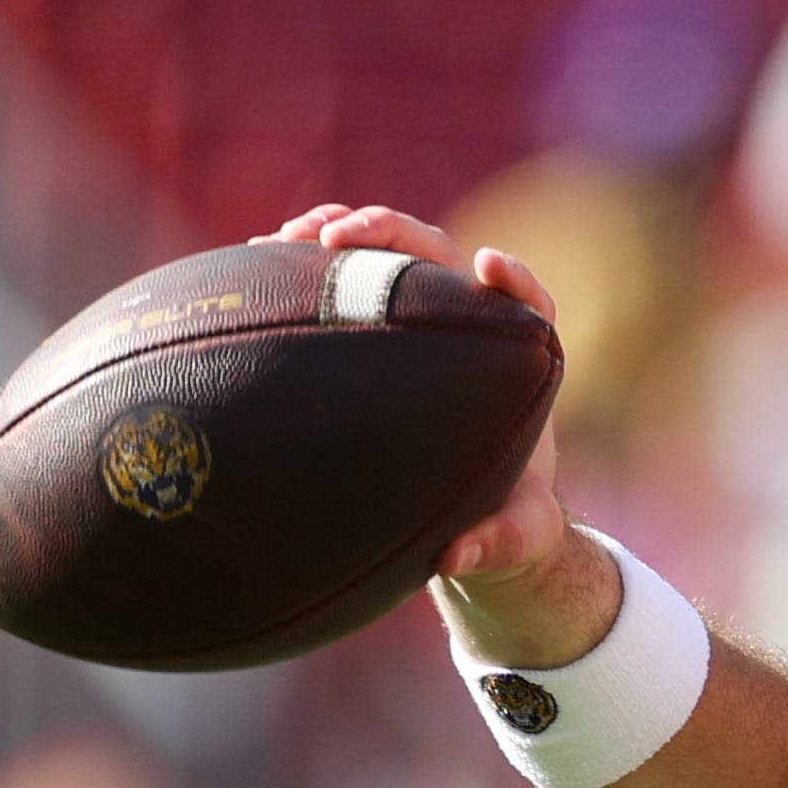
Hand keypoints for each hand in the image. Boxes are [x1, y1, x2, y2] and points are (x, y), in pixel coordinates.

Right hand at [273, 202, 614, 665]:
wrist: (473, 509)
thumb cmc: (504, 518)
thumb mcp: (511, 540)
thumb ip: (495, 544)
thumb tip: (455, 556)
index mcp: (518, 362)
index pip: (529, 302)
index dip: (514, 280)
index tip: (488, 266)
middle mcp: (468, 324)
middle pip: (438, 253)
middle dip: (390, 232)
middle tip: (338, 237)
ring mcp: (419, 316)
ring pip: (384, 254)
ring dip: (339, 233)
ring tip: (286, 237)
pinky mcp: (376, 323)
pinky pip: (344, 280)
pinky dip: (307, 264)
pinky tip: (259, 260)